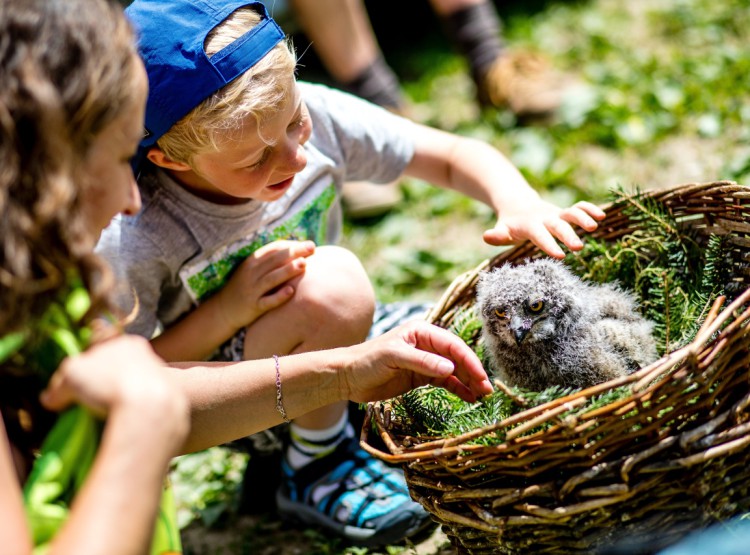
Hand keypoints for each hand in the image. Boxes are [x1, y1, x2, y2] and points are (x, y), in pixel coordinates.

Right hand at [40, 335, 187, 438]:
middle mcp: (151, 359)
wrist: (150, 411)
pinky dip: (137, 417)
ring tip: (107, 419)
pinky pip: (149, 411)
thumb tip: (50, 398)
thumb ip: (59, 384)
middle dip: (107, 386)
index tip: (80, 386)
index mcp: (129, 344)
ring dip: (123, 403)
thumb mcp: (70, 376)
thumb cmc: (106, 383)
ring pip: (138, 391)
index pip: (104, 351)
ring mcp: (164, 382)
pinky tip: (125, 427)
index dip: (88, 368)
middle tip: (91, 404)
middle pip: (122, 371)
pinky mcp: (173, 406)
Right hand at [216, 240, 314, 330]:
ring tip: (303, 264)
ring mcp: (252, 290)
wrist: (224, 309)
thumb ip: (271, 260)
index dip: (292, 245)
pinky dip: (278, 296)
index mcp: (253, 261)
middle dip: (294, 253)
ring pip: (271, 278)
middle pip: (275, 260)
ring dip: (287, 271)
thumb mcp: (254, 270)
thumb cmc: (247, 286)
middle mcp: (251, 273)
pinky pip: (266, 301)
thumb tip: (297, 249)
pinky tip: (290, 291)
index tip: (309, 244)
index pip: (274, 249)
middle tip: (312, 248)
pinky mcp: (253, 307)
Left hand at [341, 320, 493, 403]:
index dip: (468, 360)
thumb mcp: (394, 358)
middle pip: (456, 357)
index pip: (452, 345)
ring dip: (468, 381)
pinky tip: (469, 397)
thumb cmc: (367, 360)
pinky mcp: (420, 377)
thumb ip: (422, 362)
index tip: (480, 376)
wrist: (347, 377)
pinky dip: (457, 389)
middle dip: (472, 372)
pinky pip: (444, 382)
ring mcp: (424, 361)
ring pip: (453, 371)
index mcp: (421, 332)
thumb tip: (451, 369)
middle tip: (487, 390)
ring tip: (482, 396)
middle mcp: (426, 344)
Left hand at [484, 199, 605, 258]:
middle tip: (578, 247)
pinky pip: (579, 207)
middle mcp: (545, 218)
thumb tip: (486, 236)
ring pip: (570, 212)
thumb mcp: (501, 229)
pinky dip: (589, 209)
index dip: (549, 245)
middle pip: (558, 225)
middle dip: (568, 235)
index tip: (560, 256)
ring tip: (594, 227)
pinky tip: (601, 216)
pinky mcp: (564, 212)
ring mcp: (556, 214)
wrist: (516, 204)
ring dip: (582, 217)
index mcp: (529, 225)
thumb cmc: (510, 224)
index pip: (539, 235)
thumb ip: (497, 235)